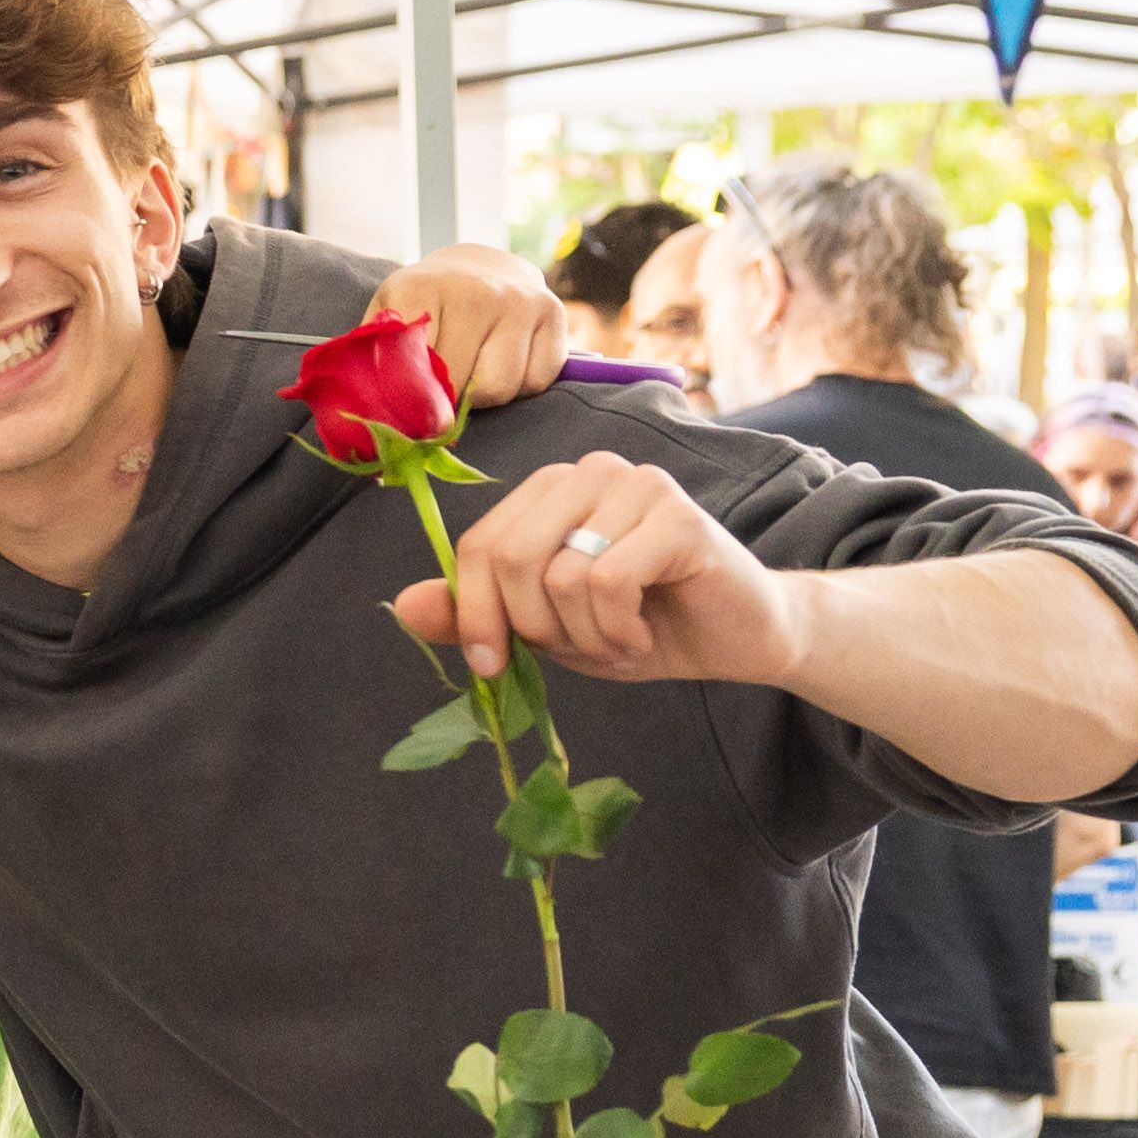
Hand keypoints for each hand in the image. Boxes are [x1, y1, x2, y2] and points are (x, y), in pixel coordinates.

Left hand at [366, 245, 569, 410]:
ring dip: (483, 395)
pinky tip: (501, 361)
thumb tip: (368, 424)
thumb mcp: (387, 319)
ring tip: (471, 371)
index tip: (410, 406)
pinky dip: (519, 385)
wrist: (479, 267)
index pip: (417, 369)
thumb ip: (375, 362)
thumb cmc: (425, 304)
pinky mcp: (556, 314)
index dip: (414, 398)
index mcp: (421, 288)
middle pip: (463, 385)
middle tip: (441, 388)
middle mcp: (477, 291)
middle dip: (449, 399)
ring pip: (502, 388)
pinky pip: (537, 381)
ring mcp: (521, 301)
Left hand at [391, 449, 802, 689]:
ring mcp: (636, 485)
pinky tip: (644, 634)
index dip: (475, 614)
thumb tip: (402, 606)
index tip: (493, 665)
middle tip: (579, 648)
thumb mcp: (541, 629)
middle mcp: (588, 473)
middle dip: (534, 627)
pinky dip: (617, 630)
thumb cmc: (635, 625)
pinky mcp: (678, 514)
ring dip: (584, 635)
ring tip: (619, 638)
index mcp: (547, 491)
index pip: (478, 547)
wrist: (735, 639)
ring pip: (560, 575)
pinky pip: (607, 582)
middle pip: (510, 556)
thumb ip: (474, 614)